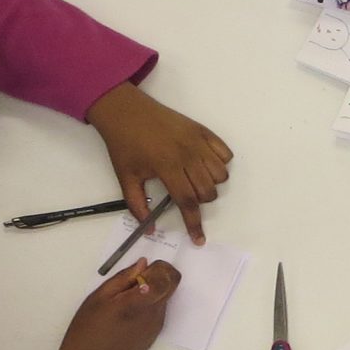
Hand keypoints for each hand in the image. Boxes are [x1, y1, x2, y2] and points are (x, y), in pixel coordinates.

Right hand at [41, 260, 179, 349]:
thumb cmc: (87, 331)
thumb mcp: (98, 299)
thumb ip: (123, 279)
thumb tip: (143, 264)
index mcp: (142, 301)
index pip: (168, 276)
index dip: (159, 267)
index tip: (142, 269)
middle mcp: (156, 313)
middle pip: (170, 286)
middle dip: (155, 278)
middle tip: (130, 283)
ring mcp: (157, 326)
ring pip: (163, 299)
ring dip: (150, 293)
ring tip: (121, 302)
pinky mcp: (154, 335)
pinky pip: (157, 313)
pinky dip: (147, 306)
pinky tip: (125, 316)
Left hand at [87, 83, 232, 244]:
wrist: (125, 110)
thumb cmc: (124, 144)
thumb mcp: (125, 177)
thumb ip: (137, 205)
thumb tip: (150, 229)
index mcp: (166, 167)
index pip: (187, 202)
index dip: (194, 224)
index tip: (199, 239)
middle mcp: (187, 155)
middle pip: (207, 191)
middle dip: (199, 200)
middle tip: (185, 192)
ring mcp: (198, 141)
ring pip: (221, 174)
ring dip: (211, 184)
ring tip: (195, 178)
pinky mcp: (203, 131)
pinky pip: (225, 154)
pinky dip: (220, 164)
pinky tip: (205, 163)